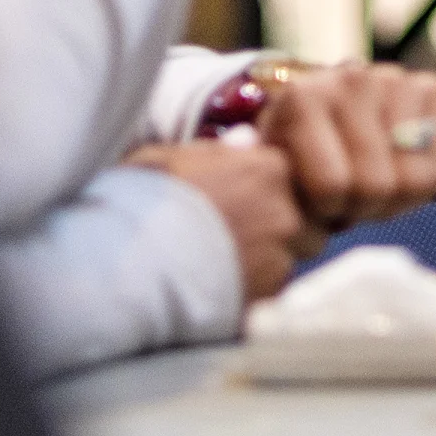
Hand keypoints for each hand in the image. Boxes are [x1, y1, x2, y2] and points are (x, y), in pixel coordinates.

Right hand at [125, 141, 312, 301]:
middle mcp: (284, 212)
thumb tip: (245, 139)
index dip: (267, 186)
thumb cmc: (144, 204)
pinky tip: (219, 279)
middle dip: (277, 222)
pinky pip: (271, 286)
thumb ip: (216, 150)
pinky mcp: (267, 295)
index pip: (291, 173)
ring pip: (290, 254)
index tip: (244, 195)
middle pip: (301, 216)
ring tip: (225, 256)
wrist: (133, 266)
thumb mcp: (170, 157)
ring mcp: (279, 257)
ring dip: (269, 255)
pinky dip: (253, 284)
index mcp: (267, 169)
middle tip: (236, 227)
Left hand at [258, 64, 435, 229]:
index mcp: (302, 99)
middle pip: (377, 185)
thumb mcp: (279, 173)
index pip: (333, 186)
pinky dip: (428, 180)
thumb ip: (289, 189)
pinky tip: (403, 170)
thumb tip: (319, 209)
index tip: (321, 202)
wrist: (323, 113)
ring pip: (415, 179)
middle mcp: (351, 78)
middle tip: (353, 196)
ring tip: (376, 183)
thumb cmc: (299, 155)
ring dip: (398, 196)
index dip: (329, 210)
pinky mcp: (432, 88)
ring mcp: (395, 79)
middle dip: (366, 205)